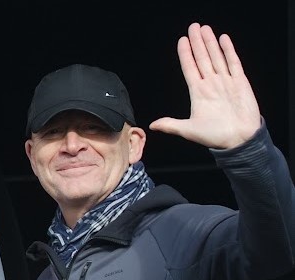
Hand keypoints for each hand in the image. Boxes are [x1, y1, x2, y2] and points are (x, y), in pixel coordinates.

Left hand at [149, 23, 261, 149]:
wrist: (239, 140)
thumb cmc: (215, 136)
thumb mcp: (188, 130)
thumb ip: (171, 125)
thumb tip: (152, 125)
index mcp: (198, 92)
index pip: (190, 68)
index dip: (185, 54)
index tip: (181, 41)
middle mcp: (211, 84)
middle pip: (202, 58)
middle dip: (197, 42)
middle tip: (193, 27)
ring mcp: (226, 82)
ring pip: (216, 57)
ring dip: (211, 43)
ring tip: (205, 28)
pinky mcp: (240, 82)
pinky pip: (233, 63)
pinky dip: (228, 51)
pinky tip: (223, 39)